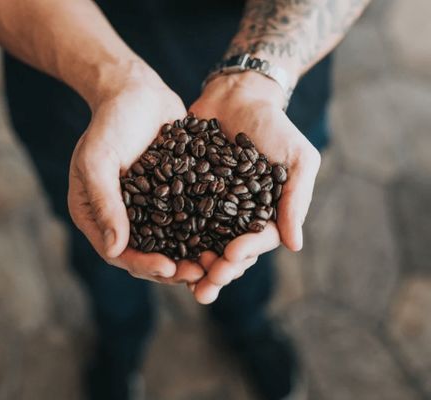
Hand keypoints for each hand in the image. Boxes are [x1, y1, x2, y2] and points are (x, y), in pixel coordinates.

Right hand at [68, 65, 204, 283]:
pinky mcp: (175, 196)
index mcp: (99, 216)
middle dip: (175, 268)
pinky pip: (190, 219)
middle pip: (150, 254)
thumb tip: (115, 249)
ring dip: (195, 256)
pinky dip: (207, 231)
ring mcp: (152, 208)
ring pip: (173, 242)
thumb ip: (104, 203)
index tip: (168, 269)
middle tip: (202, 275)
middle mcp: (125, 218)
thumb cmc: (109, 123)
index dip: (144, 264)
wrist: (136, 92)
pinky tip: (228, 237)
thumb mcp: (98, 160)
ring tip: (219, 263)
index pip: (120, 252)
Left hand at [189, 72, 320, 303]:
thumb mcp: (298, 158)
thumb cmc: (275, 126)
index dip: (245, 253)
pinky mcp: (187, 192)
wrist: (238, 96)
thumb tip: (295, 245)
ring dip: (193, 263)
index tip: (230, 258)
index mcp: (265, 213)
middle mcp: (237, 215)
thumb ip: (296, 199)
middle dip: (217, 271)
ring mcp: (211, 206)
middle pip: (228, 251)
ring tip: (181, 280)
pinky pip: (179, 217)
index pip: (257, 242)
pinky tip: (159, 249)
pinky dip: (171, 235)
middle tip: (203, 288)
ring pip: (202, 242)